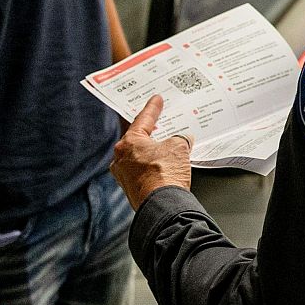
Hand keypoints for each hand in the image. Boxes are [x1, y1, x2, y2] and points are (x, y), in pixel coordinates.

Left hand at [111, 95, 193, 210]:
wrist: (163, 205)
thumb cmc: (165, 175)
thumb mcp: (179, 147)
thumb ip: (180, 139)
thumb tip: (183, 140)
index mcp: (129, 142)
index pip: (143, 120)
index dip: (153, 108)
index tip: (156, 100)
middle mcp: (121, 158)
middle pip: (138, 139)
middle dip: (152, 132)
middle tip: (160, 123)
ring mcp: (124, 175)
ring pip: (139, 157)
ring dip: (153, 152)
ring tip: (170, 149)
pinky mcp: (131, 189)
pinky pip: (142, 171)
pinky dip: (153, 167)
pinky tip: (165, 167)